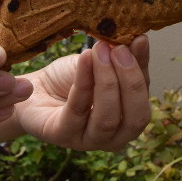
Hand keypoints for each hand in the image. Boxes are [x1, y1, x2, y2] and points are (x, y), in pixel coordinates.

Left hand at [16, 35, 150, 151]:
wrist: (36, 87)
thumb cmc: (71, 78)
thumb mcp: (101, 64)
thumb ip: (122, 58)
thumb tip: (139, 39)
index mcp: (128, 118)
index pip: (145, 98)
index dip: (143, 69)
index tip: (137, 40)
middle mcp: (115, 136)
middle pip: (135, 118)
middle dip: (130, 81)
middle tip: (118, 50)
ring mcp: (89, 141)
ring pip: (108, 119)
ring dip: (107, 81)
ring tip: (100, 51)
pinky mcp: (63, 137)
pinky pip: (77, 110)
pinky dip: (84, 82)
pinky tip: (85, 59)